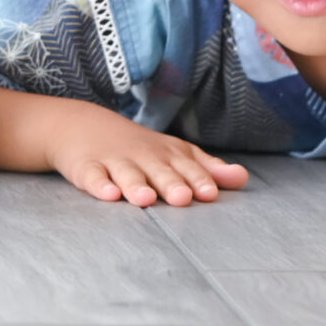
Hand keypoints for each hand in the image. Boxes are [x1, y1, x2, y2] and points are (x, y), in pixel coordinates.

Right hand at [51, 112, 246, 206]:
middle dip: (170, 183)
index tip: (209, 193)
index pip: (186, 167)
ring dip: (135, 185)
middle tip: (182, 198)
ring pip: (126, 173)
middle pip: (158, 171)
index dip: (198, 179)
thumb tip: (243, 177)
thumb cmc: (139, 149)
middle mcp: (142, 157)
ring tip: (145, 199)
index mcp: (166, 154)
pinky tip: (108, 194)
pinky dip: (99, 185)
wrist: (82, 126)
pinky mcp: (86, 167)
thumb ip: (208, 168)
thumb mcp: (174, 153)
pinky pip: (92, 176)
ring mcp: (113, 162)